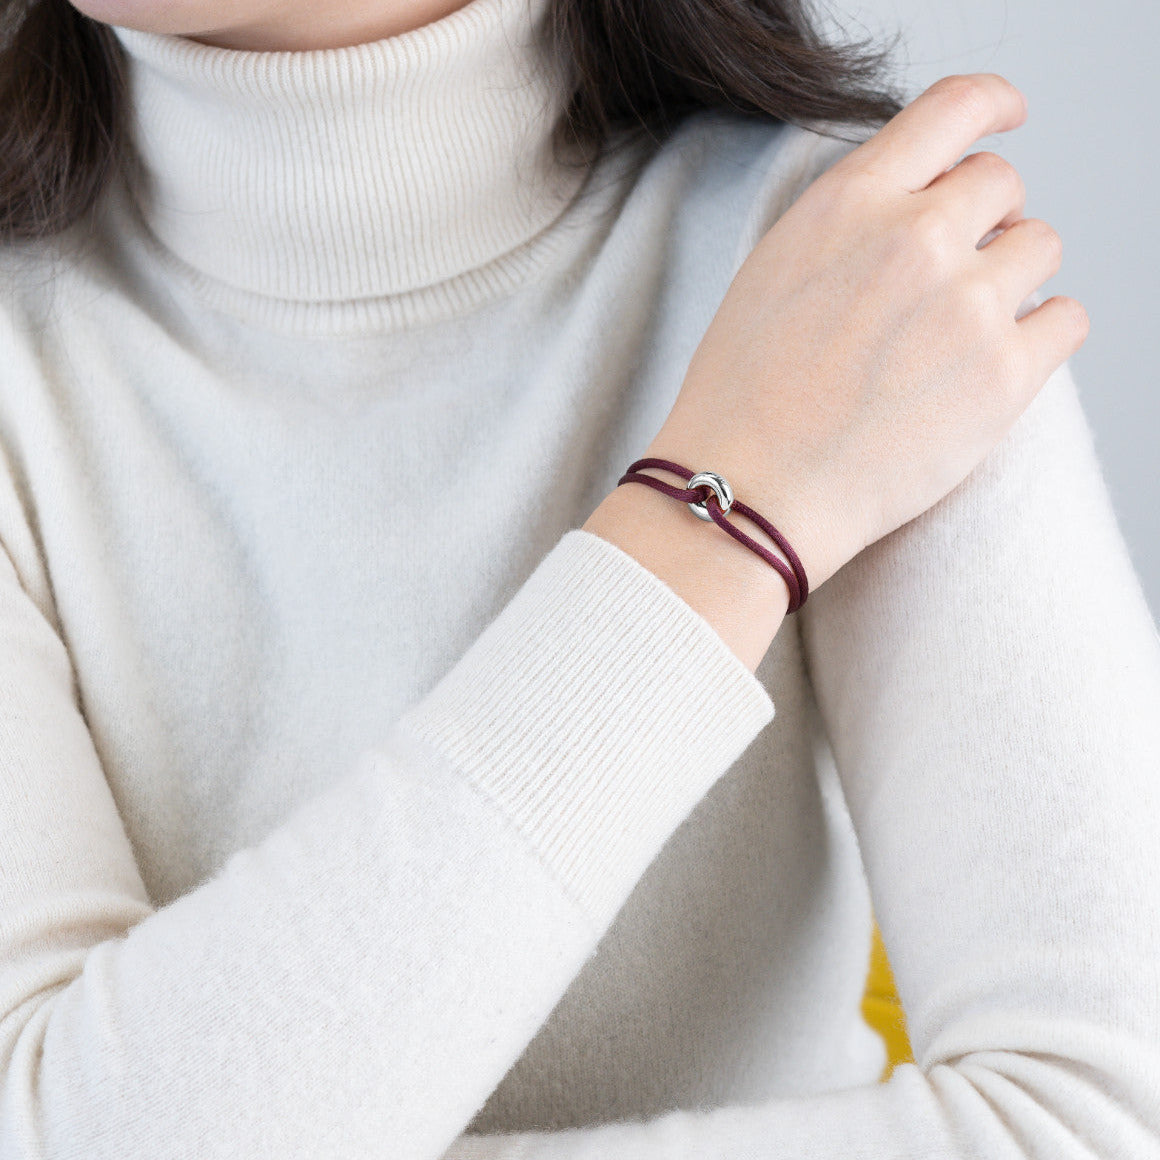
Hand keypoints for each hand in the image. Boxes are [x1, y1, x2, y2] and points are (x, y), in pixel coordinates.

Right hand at [644, 72, 1088, 592]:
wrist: (746, 493)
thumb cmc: (741, 400)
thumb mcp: (772, 275)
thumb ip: (851, 226)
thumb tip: (920, 212)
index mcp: (848, 203)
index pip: (953, 108)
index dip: (993, 104)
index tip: (1009, 117)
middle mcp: (913, 237)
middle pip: (1002, 183)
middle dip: (986, 219)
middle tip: (954, 273)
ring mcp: (965, 304)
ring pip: (1042, 245)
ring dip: (1013, 276)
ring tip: (963, 330)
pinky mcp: (1004, 375)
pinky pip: (1067, 319)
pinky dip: (1042, 332)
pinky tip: (996, 362)